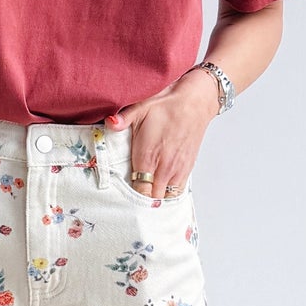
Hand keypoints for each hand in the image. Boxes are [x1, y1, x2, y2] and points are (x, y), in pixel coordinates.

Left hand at [107, 68, 217, 196]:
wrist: (195, 102)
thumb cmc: (167, 105)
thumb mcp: (141, 107)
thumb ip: (123, 119)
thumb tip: (109, 123)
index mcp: (149, 156)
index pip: (140, 191)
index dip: (130, 199)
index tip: (121, 199)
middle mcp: (165, 167)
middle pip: (152, 200)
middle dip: (140, 204)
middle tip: (129, 203)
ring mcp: (178, 170)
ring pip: (165, 199)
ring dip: (154, 200)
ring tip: (144, 199)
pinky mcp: (187, 169)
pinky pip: (176, 193)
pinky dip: (167, 195)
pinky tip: (158, 192)